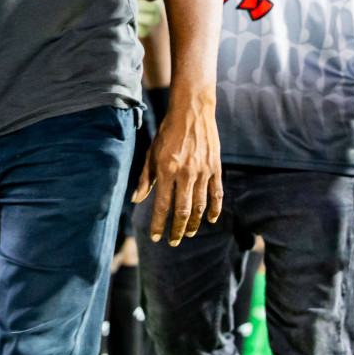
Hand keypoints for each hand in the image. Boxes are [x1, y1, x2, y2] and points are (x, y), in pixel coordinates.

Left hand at [133, 86, 221, 244]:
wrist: (192, 112)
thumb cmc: (167, 133)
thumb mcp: (151, 152)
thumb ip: (146, 177)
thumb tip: (137, 199)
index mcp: (166, 169)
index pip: (161, 205)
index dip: (158, 224)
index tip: (155, 237)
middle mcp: (185, 173)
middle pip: (182, 211)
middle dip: (177, 230)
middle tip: (173, 242)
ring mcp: (202, 172)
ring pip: (199, 206)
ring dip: (194, 223)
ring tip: (189, 233)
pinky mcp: (215, 168)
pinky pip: (216, 194)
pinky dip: (214, 210)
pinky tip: (209, 220)